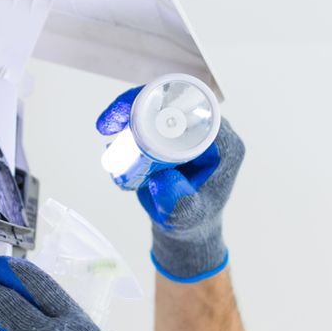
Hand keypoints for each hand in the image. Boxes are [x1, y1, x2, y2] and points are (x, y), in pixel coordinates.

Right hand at [96, 85, 245, 281]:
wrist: (185, 226)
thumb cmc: (192, 221)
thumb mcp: (186, 215)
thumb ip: (178, 201)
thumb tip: (161, 179)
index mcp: (224, 147)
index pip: (197, 115)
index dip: (166, 108)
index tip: (134, 116)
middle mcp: (211, 133)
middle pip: (177, 104)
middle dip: (140, 105)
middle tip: (111, 122)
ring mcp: (192, 132)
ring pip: (161, 107)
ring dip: (131, 112)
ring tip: (108, 127)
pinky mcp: (175, 134)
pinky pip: (153, 118)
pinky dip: (131, 122)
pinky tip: (114, 134)